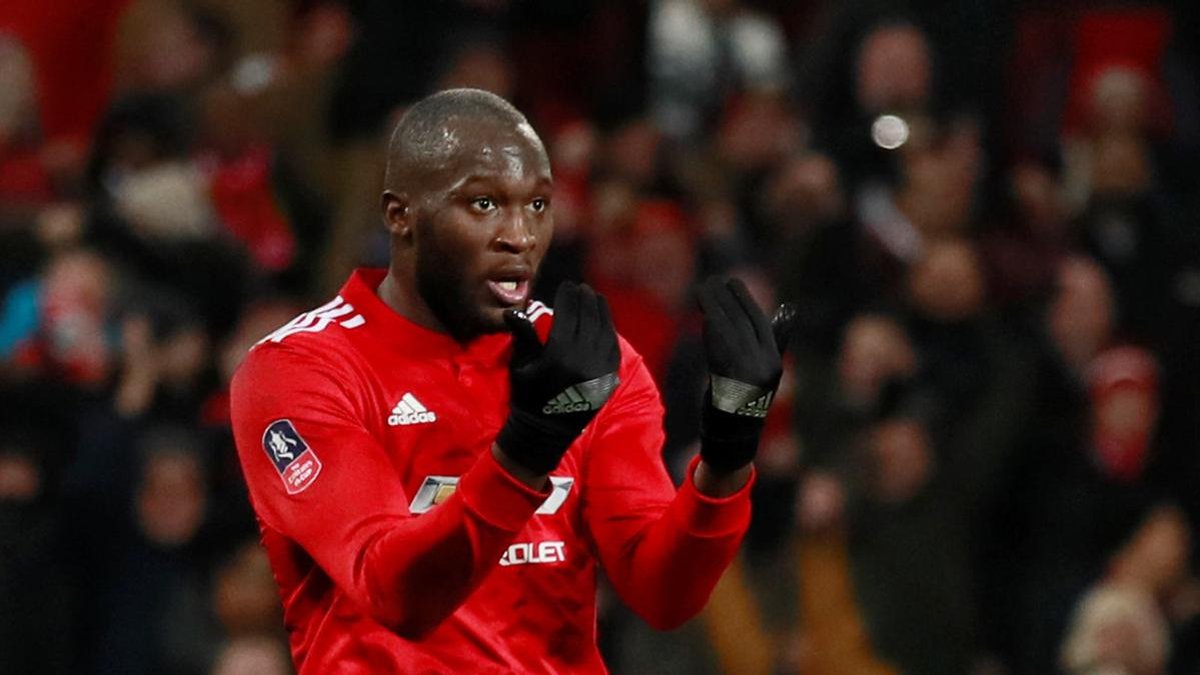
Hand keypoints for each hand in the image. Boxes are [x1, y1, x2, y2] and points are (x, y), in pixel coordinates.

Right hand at [496, 282, 620, 475]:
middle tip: (582, 288)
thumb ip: (523, 337)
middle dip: (586, 300)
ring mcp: (598, 371)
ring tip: (596, 299)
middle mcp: (582, 361)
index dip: (568, 297)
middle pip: (588, 320)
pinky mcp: (607, 380)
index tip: (567, 285)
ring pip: (604, 332)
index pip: (568, 315)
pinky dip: (609, 332)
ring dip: (601, 312)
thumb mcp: (520, 366)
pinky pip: (612, 349)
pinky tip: (605, 322)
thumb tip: (514, 312)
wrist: (544, 432)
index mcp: (558, 356)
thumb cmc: (527, 396)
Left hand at [696, 277, 796, 473]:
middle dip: (726, 299)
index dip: (744, 300)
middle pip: (742, 324)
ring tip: (704, 290)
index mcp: (773, 362)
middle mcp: (762, 368)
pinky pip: (718, 349)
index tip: (732, 282)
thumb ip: (776, 338)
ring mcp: (745, 376)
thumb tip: (789, 308)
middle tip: (714, 280)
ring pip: (728, 333)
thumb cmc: (748, 397)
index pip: (758, 322)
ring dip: (714, 308)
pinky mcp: (727, 383)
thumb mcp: (766, 369)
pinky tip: (703, 315)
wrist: (735, 435)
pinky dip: (710, 330)